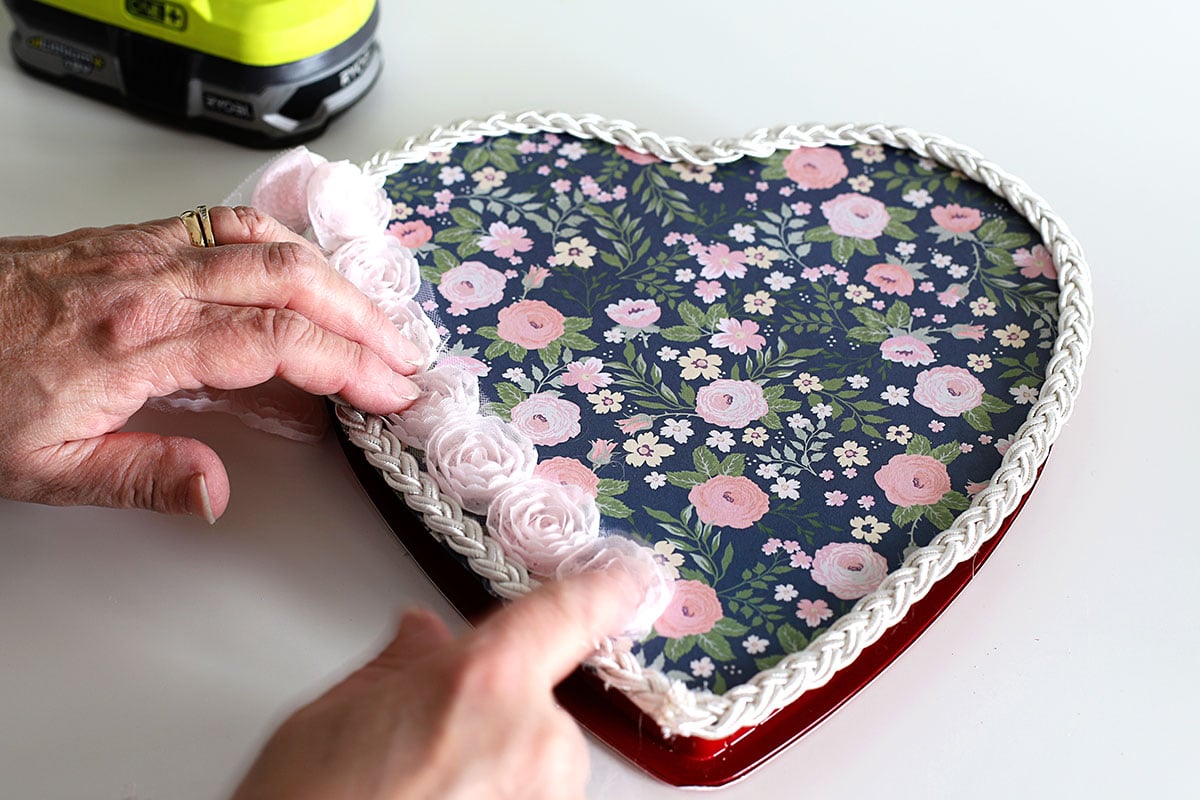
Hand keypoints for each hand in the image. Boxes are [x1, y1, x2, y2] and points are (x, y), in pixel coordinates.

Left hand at [0, 207, 423, 519]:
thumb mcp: (45, 465)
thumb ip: (141, 477)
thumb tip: (215, 492)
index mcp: (137, 343)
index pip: (277, 344)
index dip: (349, 365)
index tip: (390, 390)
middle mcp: (151, 284)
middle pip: (291, 283)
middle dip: (364, 320)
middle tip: (404, 357)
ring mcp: (145, 251)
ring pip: (269, 245)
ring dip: (334, 281)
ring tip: (372, 318)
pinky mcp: (134, 238)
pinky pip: (229, 225)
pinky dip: (285, 246)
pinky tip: (304, 270)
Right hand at [231, 568, 641, 799]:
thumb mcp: (333, 717)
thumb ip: (400, 666)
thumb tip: (425, 635)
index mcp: (485, 682)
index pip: (569, 612)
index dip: (605, 587)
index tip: (627, 574)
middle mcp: (536, 740)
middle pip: (538, 700)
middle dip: (493, 710)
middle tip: (427, 741)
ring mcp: (548, 799)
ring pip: (537, 758)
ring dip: (496, 765)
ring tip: (423, 793)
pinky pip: (535, 795)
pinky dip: (499, 797)